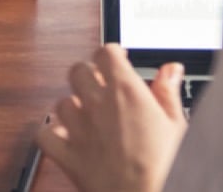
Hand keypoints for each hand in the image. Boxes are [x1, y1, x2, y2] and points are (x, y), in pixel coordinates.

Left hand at [37, 44, 187, 191]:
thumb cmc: (165, 169)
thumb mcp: (177, 126)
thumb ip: (168, 93)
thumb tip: (170, 70)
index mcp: (125, 92)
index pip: (105, 53)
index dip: (111, 53)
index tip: (117, 58)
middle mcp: (97, 105)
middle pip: (78, 70)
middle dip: (88, 73)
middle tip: (100, 84)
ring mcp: (78, 129)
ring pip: (61, 102)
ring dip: (72, 105)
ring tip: (87, 114)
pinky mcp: (66, 155)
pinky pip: (45, 135)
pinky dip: (51, 134)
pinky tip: (63, 136)